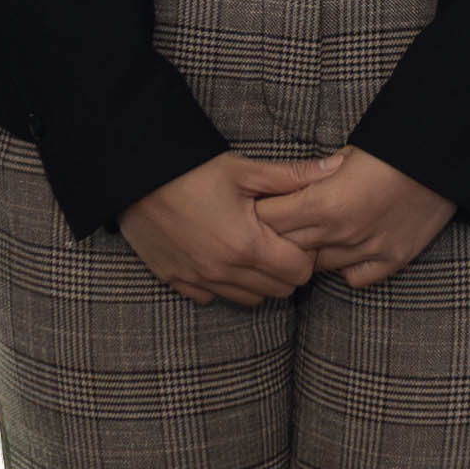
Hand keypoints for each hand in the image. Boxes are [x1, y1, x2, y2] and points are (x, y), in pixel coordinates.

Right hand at [119, 153, 336, 305]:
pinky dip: (222, 284)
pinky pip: (211, 297)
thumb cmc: (192, 169)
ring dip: (257, 280)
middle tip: (276, 240)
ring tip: (250, 248)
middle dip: (285, 269)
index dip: (305, 254)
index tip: (296, 234)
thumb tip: (336, 169)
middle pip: (278, 291)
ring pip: (248, 299)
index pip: (299, 272)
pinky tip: (219, 255)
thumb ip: (293, 176)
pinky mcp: (175, 279)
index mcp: (246, 245)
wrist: (134, 176)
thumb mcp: (244, 169)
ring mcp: (197, 279)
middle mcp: (223, 271)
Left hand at [249, 147, 457, 290]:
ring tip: (315, 234)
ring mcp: (368, 249)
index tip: (263, 205)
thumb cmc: (393, 146)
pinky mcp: (393, 259)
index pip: (269, 219)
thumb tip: (289, 187)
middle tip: (281, 224)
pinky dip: (346, 266)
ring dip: (311, 252)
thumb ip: (314, 177)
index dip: (263, 211)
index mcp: (324, 202)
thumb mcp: (346, 153)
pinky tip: (348, 248)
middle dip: (280, 236)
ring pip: (318, 266)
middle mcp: (342, 232)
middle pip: (288, 247)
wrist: (444, 154)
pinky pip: (354, 277)